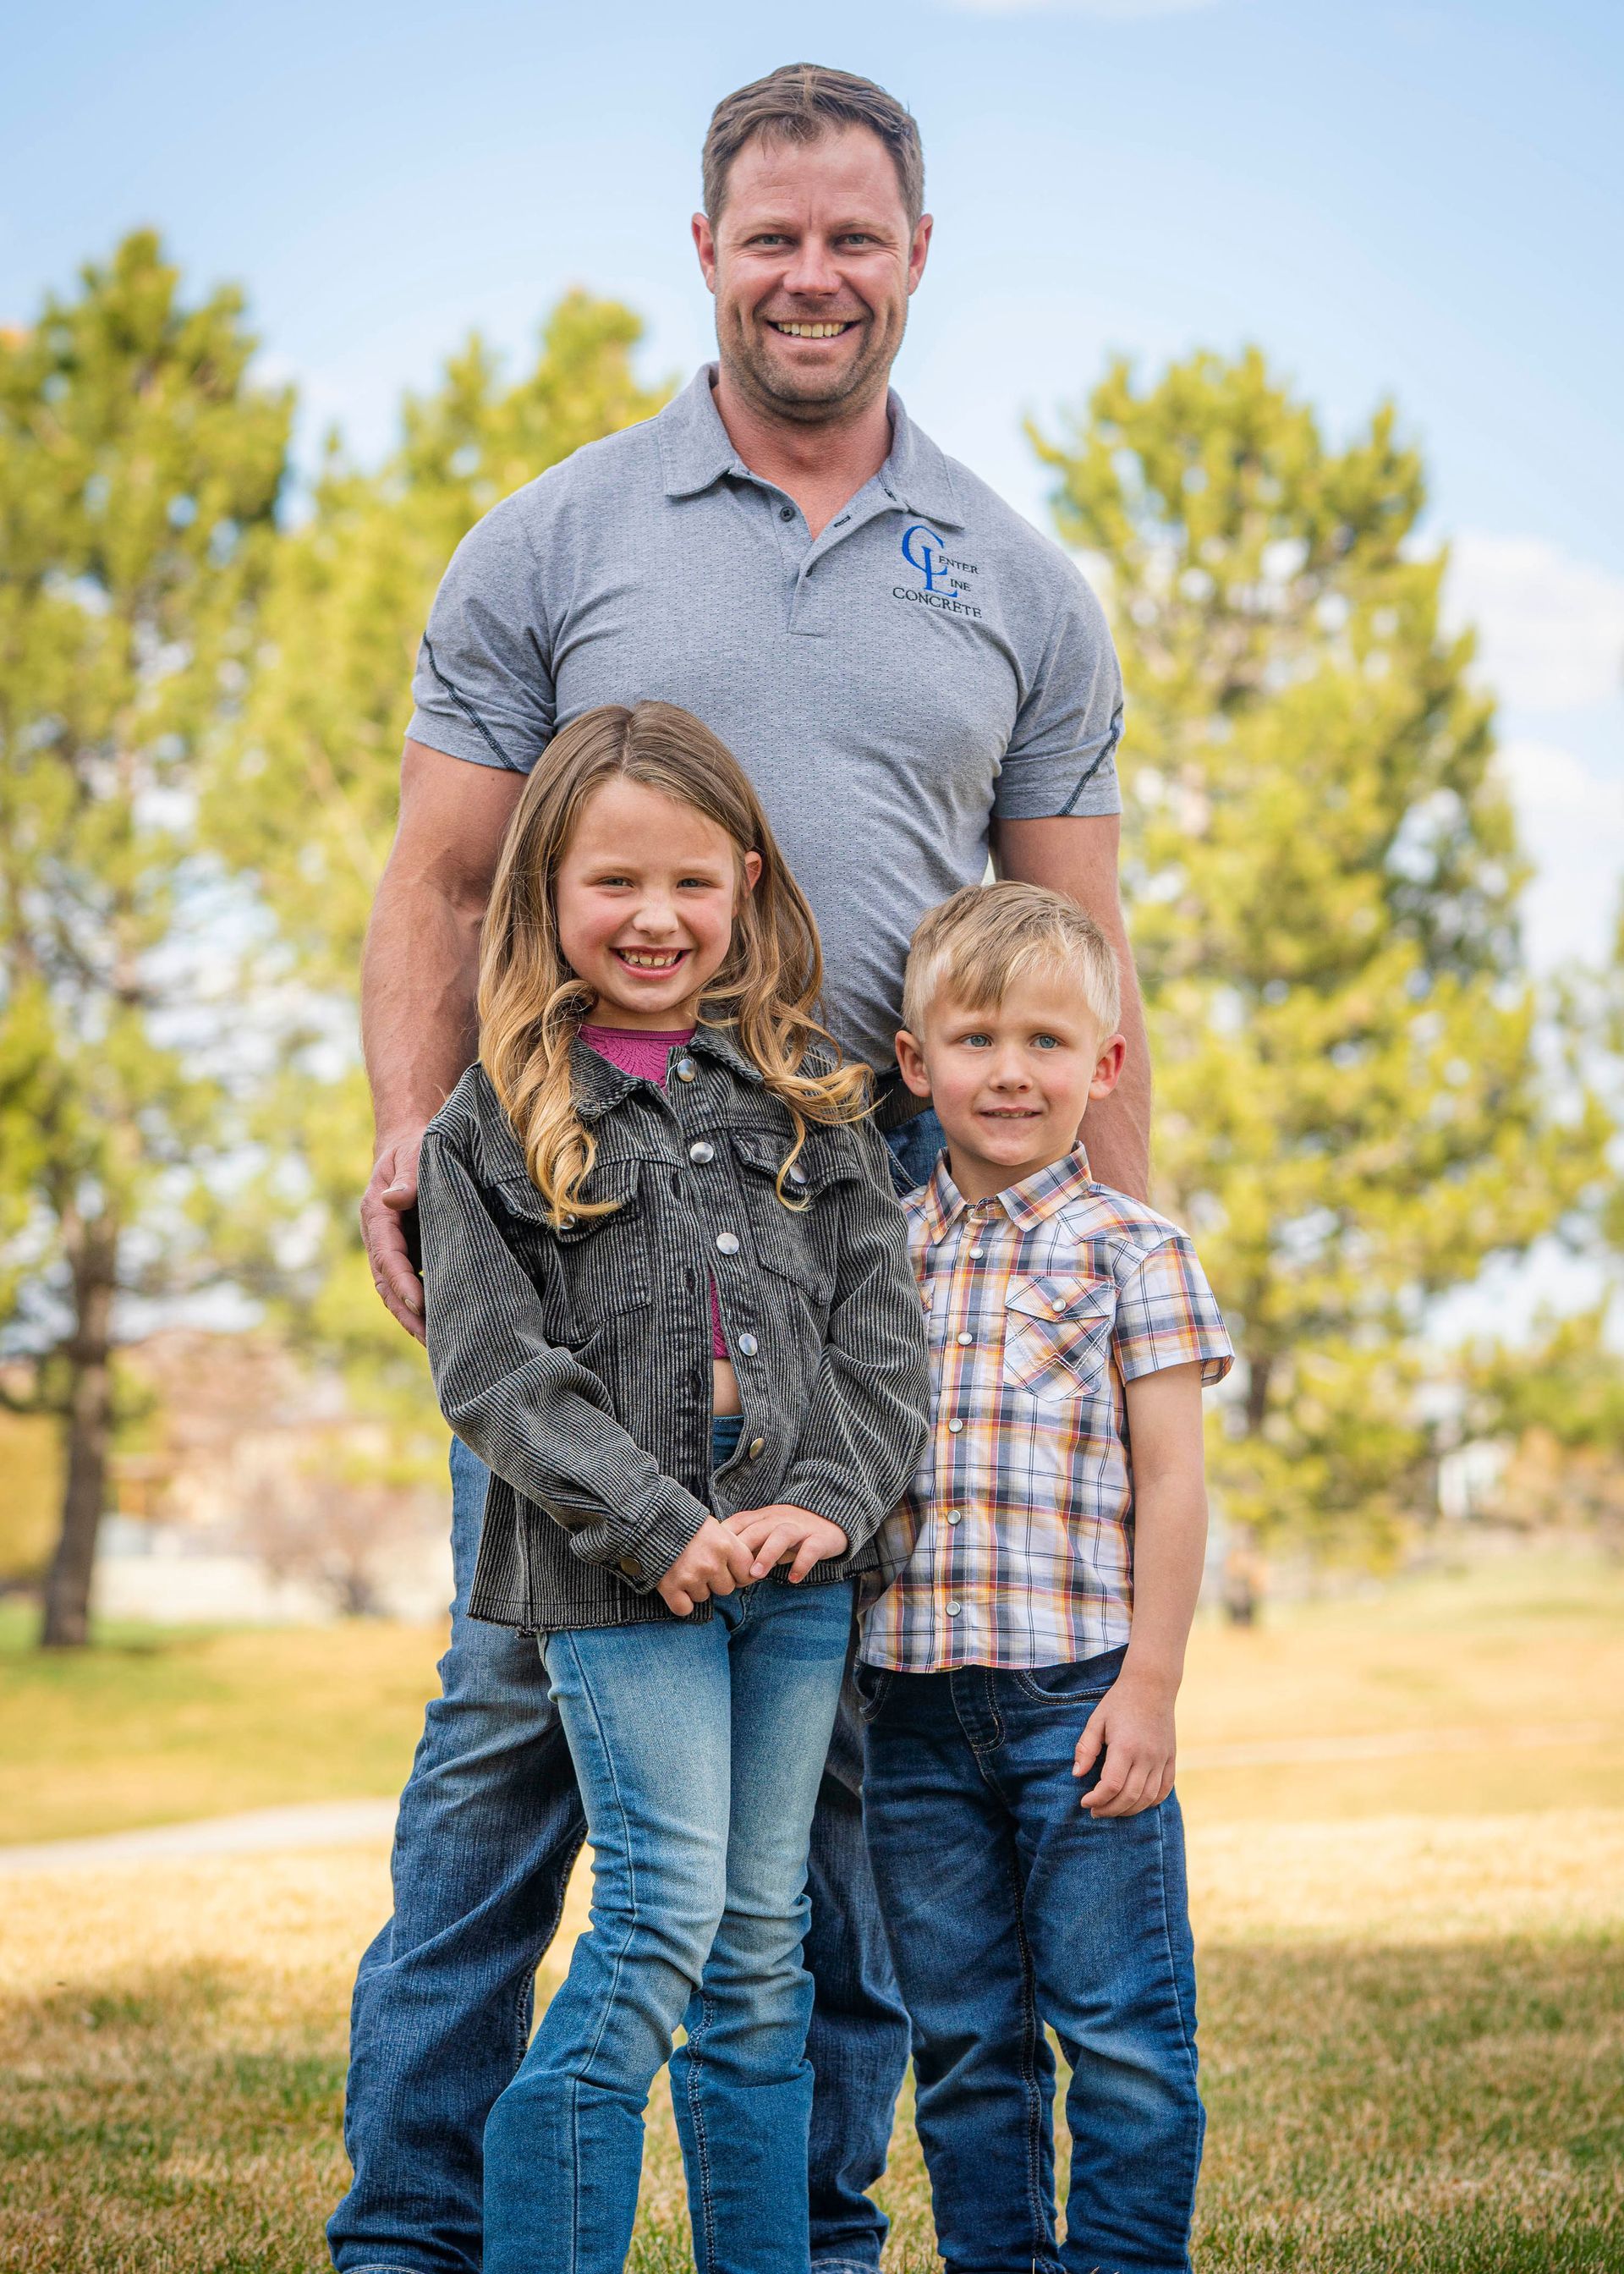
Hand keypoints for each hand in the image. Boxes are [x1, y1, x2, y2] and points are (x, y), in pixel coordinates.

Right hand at [361, 1127, 426, 1342]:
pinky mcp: (411, 1250)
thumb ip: (408, 1177)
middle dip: (407, 1313)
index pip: (388, 1257)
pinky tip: (444, 1323)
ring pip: (397, 1289)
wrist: (412, 1140)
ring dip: (413, 1316)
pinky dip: (424, 1303)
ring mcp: (395, 1246)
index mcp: (378, 1216)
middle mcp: (382, 1237)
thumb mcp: (413, 1153)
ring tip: (438, 1343)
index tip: (420, 1305)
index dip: (403, 1282)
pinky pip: (413, 1281)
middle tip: (430, 1340)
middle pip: (388, 1284)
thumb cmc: (416, 1145)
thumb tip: (396, 1199)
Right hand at [657, 1518, 757, 1617]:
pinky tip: (675, 1587)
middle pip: (726, 1589)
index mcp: (726, 1545)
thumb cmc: (686, 1523)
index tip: (729, 1570)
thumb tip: (750, 1572)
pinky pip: (684, 1609)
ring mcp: (691, 1576)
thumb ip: (731, 1547)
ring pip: (703, 1597)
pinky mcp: (671, 1587)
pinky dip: (679, 1602)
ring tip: (684, 1568)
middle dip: (715, 1581)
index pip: (747, 1573)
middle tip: (700, 1566)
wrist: (651, 1520)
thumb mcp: (715, 1527)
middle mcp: (711, 1563)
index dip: (739, 1574)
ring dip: (695, 1588)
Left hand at [724, 1504, 849, 1583]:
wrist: (833, 1521)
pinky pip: (811, 1549)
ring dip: (767, 1554)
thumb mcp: (767, 1534)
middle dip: (742, 1551)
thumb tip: (723, 1568)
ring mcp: (801, 1527)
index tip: (716, 1561)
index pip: (738, 1522)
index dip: (725, 1540)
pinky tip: (794, 1578)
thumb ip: (749, 1546)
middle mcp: (780, 1519)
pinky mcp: (820, 1538)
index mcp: (764, 1516)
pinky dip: (802, 1563)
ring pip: (781, 1535)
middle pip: (757, 1529)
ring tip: (757, 1575)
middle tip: (732, 1574)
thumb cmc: (792, 1533)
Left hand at [1072, 1670, 1176, 1817]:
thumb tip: (1077, 1775)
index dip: (1097, 1799)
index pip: (1112, 1786)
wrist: (1152, 1685)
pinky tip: (1135, 1803)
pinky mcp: (1171, 1759)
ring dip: (1129, 1810)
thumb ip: (1086, 1748)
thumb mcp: (1097, 1720)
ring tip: (1112, 1809)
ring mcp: (1162, 1759)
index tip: (1085, 1802)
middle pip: (1130, 1797)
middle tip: (1095, 1811)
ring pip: (1148, 1798)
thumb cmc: (1119, 1702)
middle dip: (1110, 1810)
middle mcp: (1147, 1756)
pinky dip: (1150, 1802)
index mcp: (1125, 1746)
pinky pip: (1164, 1790)